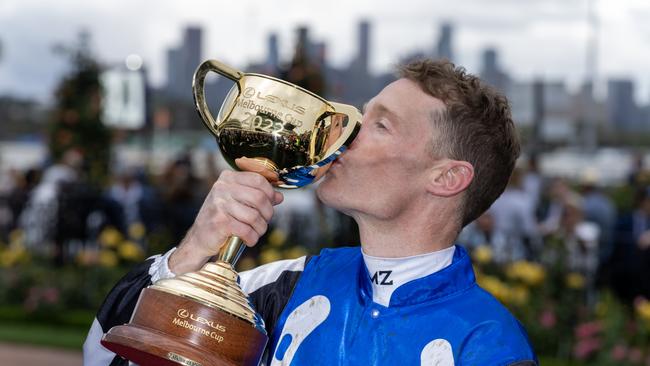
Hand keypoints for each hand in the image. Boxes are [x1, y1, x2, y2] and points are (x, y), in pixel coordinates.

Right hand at [169, 170, 283, 274]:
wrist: (199, 239)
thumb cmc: (221, 218)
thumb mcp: (238, 202)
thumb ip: (258, 196)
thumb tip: (279, 197)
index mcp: (228, 178)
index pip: (258, 179)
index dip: (270, 193)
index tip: (271, 204)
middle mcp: (222, 188)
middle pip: (260, 197)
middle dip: (267, 213)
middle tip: (263, 222)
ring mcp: (219, 204)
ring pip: (255, 216)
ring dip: (260, 228)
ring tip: (255, 232)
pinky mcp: (219, 222)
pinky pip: (246, 230)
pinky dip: (252, 238)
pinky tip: (248, 240)